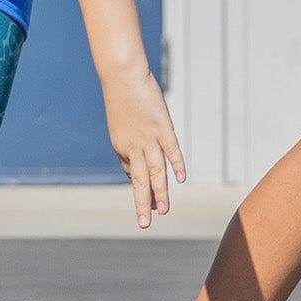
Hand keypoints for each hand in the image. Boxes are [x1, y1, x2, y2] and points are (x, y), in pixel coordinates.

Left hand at [99, 57, 184, 228]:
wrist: (121, 76)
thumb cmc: (121, 98)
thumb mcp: (119, 125)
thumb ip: (127, 145)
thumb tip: (134, 166)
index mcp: (121, 147)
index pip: (132, 173)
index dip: (140, 188)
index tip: (148, 203)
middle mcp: (133, 147)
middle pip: (140, 181)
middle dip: (143, 203)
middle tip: (144, 224)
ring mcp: (148, 138)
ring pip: (156, 172)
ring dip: (160, 193)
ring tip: (163, 211)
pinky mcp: (162, 128)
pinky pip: (171, 151)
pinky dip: (176, 165)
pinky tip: (181, 180)